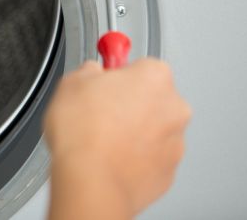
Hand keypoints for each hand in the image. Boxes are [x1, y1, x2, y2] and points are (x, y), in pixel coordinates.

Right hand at [44, 58, 190, 218]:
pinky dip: (134, 157)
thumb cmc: (84, 134)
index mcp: (154, 77)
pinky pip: (151, 157)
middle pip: (152, 96)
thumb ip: (89, 70)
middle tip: (99, 110)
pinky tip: (109, 158)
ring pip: (153, 129)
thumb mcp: (71, 81)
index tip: (105, 79)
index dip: (119, 73)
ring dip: (132, 130)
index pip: (142, 64)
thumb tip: (91, 73)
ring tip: (99, 138)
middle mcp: (173, 107)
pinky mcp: (168, 172)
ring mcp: (174, 142)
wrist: (91, 182)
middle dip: (129, 102)